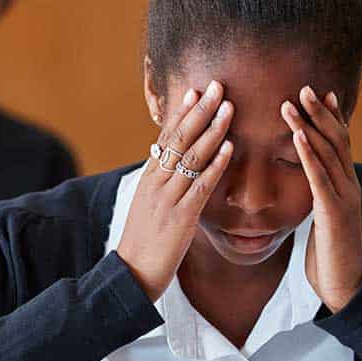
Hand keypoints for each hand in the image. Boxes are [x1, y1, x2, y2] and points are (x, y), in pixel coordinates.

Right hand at [116, 79, 235, 300]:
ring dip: (212, 130)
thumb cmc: (143, 243)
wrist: (132, 274)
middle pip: (179, 139)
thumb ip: (160, 185)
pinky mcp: (181, 217)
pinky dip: (216, 164)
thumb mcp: (147, 207)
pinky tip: (229, 148)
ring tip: (228, 108)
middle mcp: (156, 183)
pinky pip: (201, 185)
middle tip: (217, 87)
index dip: (181, 114)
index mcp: (148, 179)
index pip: (165, 138)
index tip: (194, 91)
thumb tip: (170, 166)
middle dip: (199, 111)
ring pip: (191, 157)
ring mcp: (167, 199)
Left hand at [283, 86, 361, 311]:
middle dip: (319, 113)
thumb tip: (310, 182)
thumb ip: (320, 196)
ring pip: (327, 153)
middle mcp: (350, 185)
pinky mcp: (333, 212)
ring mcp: (345, 197)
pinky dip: (308, 155)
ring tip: (291, 104)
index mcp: (347, 185)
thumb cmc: (330, 253)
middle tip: (303, 87)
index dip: (332, 117)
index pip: (341, 144)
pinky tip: (296, 137)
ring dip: (307, 126)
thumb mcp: (324, 218)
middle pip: (337, 140)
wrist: (345, 284)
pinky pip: (319, 178)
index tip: (320, 93)